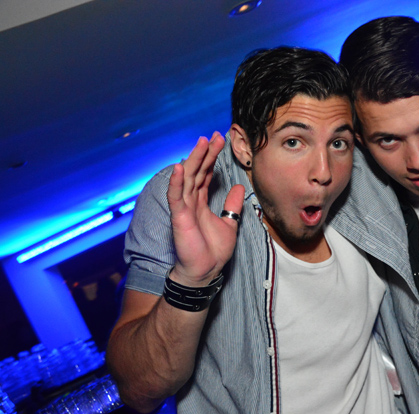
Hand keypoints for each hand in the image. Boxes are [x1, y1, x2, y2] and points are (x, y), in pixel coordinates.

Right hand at [167, 132, 244, 285]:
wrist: (206, 271)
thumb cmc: (213, 251)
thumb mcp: (229, 223)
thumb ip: (232, 205)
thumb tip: (239, 188)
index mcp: (201, 201)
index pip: (205, 174)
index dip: (212, 157)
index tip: (220, 141)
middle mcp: (191, 201)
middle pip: (196, 171)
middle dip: (205, 153)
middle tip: (214, 136)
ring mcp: (184, 208)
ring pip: (187, 178)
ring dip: (193, 160)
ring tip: (201, 143)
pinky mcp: (180, 217)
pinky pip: (176, 197)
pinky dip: (176, 182)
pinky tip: (179, 167)